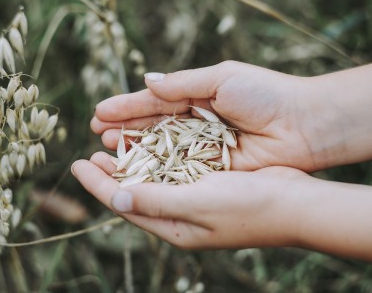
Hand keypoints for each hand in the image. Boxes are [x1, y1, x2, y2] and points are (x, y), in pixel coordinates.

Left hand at [71, 152, 305, 248]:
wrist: (295, 203)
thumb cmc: (248, 206)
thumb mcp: (197, 204)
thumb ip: (155, 201)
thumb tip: (114, 197)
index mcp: (174, 227)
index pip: (124, 204)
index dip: (97, 185)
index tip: (75, 164)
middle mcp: (180, 216)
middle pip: (135, 193)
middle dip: (110, 174)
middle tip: (89, 154)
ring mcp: (195, 201)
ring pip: (153, 180)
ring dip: (131, 163)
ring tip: (111, 146)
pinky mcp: (209, 185)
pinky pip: (173, 171)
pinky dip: (157, 158)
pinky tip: (149, 144)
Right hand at [91, 61, 321, 171]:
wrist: (304, 125)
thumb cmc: (265, 94)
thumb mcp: (221, 78)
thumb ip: (182, 84)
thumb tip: (147, 81)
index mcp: (197, 96)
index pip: (154, 102)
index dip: (127, 107)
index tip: (100, 112)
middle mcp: (196, 123)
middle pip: (153, 127)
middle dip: (125, 129)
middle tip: (97, 134)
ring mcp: (203, 148)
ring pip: (161, 150)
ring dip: (135, 149)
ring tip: (108, 149)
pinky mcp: (213, 169)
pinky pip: (179, 170)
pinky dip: (157, 169)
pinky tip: (136, 169)